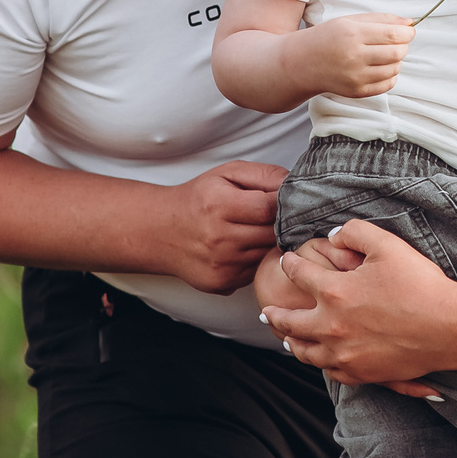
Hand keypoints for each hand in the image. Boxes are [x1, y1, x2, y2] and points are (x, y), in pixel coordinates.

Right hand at [155, 160, 283, 291]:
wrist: (161, 231)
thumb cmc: (199, 198)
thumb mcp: (227, 174)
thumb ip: (264, 174)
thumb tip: (294, 185)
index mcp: (219, 205)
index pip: (270, 208)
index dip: (284, 203)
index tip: (287, 200)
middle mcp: (219, 239)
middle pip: (273, 234)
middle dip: (281, 224)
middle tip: (278, 216)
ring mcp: (222, 265)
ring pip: (267, 255)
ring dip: (270, 243)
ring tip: (258, 229)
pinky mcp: (223, 283)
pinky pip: (256, 271)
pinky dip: (257, 259)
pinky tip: (245, 247)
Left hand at [262, 219, 456, 384]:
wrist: (450, 328)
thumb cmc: (422, 285)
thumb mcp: (387, 245)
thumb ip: (354, 232)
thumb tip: (333, 236)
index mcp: (334, 292)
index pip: (300, 274)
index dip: (290, 264)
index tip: (286, 260)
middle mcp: (331, 327)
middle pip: (290, 322)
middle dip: (276, 314)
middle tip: (266, 311)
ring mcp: (344, 354)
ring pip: (305, 352)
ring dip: (292, 343)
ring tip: (285, 339)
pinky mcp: (362, 373)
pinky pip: (331, 372)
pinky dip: (321, 364)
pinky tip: (321, 360)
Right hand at [290, 14, 411, 98]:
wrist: (303, 63)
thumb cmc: (328, 37)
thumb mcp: (350, 20)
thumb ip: (381, 19)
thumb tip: (410, 23)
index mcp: (352, 34)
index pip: (393, 34)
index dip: (407, 32)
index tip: (408, 31)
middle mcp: (354, 56)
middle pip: (397, 52)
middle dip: (403, 46)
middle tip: (396, 42)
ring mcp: (355, 77)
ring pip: (395, 69)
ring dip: (396, 60)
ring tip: (384, 54)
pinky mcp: (357, 91)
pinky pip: (388, 84)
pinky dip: (390, 75)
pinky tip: (379, 67)